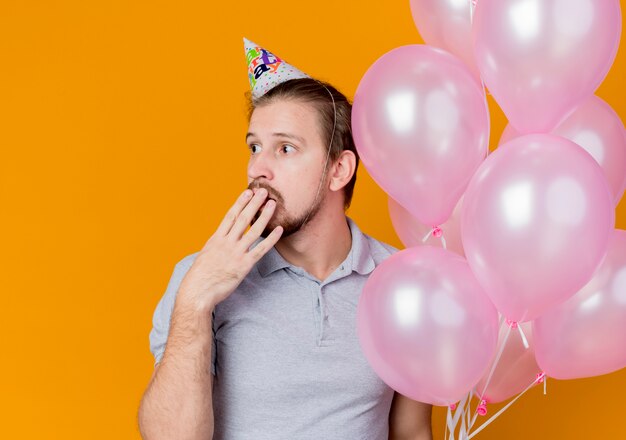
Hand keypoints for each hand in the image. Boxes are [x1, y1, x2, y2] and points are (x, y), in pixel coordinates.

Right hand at [176, 187, 282, 313]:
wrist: (197, 292)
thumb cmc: (199, 278)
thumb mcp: (205, 256)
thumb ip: (215, 247)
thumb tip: (220, 241)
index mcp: (216, 239)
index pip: (230, 216)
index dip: (240, 203)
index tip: (247, 192)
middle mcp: (226, 243)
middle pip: (243, 219)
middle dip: (254, 204)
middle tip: (263, 191)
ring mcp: (236, 253)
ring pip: (253, 230)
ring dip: (264, 216)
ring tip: (272, 204)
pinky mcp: (244, 265)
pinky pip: (261, 249)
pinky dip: (271, 239)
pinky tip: (279, 230)